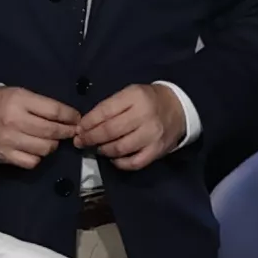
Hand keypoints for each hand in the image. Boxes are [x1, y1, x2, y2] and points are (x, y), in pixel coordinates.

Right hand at [0, 84, 78, 170]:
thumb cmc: (0, 103)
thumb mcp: (19, 94)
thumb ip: (41, 104)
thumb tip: (67, 117)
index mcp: (19, 101)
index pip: (54, 111)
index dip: (70, 116)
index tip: (76, 119)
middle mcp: (15, 120)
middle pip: (52, 131)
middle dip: (66, 132)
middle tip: (70, 131)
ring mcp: (10, 140)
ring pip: (45, 148)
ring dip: (53, 145)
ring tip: (51, 140)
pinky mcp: (5, 155)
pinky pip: (32, 161)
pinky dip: (38, 157)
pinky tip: (36, 150)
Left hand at [70, 82, 191, 169]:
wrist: (178, 109)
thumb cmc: (149, 100)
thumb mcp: (130, 94)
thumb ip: (110, 107)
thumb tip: (86, 125)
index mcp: (135, 97)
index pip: (105, 111)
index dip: (88, 122)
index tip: (78, 129)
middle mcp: (144, 115)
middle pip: (110, 131)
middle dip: (90, 138)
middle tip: (81, 142)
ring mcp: (152, 135)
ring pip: (119, 148)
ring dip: (103, 150)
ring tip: (97, 148)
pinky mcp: (157, 150)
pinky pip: (134, 163)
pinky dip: (120, 163)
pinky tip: (113, 158)